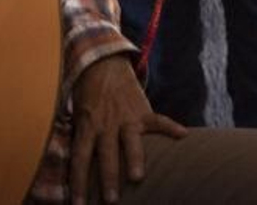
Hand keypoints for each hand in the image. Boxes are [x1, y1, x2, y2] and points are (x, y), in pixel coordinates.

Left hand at [69, 54, 186, 203]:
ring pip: (129, 140)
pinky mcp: (143, 111)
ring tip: (136, 177)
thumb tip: (73, 172)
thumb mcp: (78, 119)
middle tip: (110, 200)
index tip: (79, 204)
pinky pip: (158, 119)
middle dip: (108, 178)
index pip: (80, 159)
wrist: (103, 65)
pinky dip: (171, 127)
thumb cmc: (88, 99)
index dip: (78, 182)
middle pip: (106, 154)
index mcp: (87, 127)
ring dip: (133, 159)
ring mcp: (126, 118)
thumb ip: (80, 141)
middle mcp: (106, 124)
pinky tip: (183, 135)